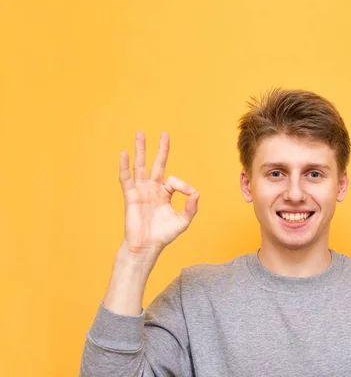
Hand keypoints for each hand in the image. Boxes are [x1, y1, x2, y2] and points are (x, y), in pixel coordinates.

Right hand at [119, 132, 199, 258]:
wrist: (147, 247)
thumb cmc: (163, 235)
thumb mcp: (183, 221)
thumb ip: (192, 207)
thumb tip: (196, 192)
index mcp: (164, 193)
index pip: (174, 180)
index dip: (183, 185)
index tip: (189, 193)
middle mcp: (152, 188)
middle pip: (156, 164)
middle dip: (160, 149)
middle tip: (164, 133)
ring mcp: (141, 190)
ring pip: (141, 166)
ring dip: (141, 149)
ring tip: (140, 133)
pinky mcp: (130, 196)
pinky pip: (126, 178)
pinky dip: (124, 166)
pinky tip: (124, 153)